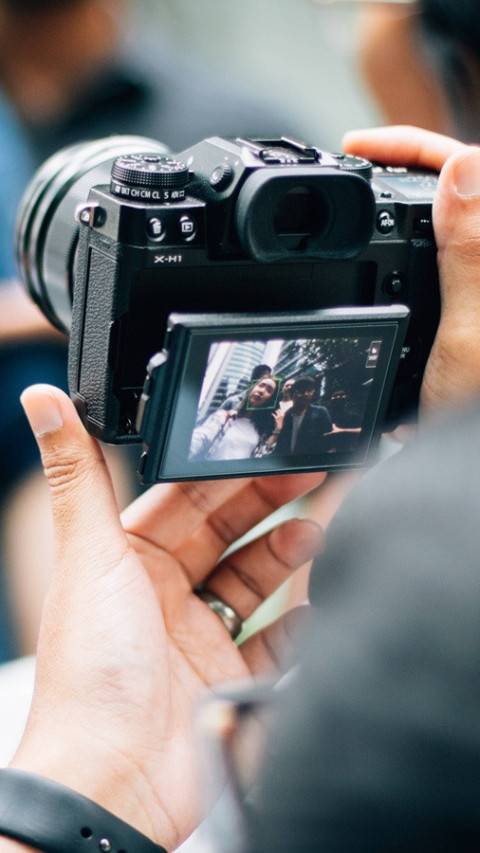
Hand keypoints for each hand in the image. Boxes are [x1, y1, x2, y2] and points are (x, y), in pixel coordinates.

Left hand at [13, 385, 324, 849]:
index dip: (225, 469)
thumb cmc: (90, 671)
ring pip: (251, 576)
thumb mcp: (91, 556)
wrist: (113, 780)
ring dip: (284, 551)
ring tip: (316, 527)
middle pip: (225, 531)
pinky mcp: (223, 673)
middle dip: (266, 500)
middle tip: (308, 470)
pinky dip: (294, 615)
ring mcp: (195, 633)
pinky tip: (314, 595)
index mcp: (125, 558)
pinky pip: (270, 634)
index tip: (262, 443)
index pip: (185, 497)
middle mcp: (160, 592)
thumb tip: (46, 403)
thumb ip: (77, 475)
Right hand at [343, 125, 479, 414]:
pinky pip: (433, 270)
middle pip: (453, 191)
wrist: (476, 465)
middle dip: (401, 171)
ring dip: (400, 216)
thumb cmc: (479, 420)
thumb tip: (462, 164)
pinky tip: (379, 273)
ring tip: (356, 216)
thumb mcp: (468, 337)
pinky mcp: (464, 316)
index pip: (466, 170)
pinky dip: (402, 261)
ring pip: (439, 230)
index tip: (357, 148)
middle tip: (351, 171)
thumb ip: (469, 252)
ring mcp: (473, 293)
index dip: (411, 147)